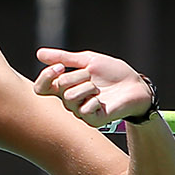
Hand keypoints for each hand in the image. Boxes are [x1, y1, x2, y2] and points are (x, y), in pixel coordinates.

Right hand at [33, 48, 153, 127]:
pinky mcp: (91, 120)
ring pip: (70, 97)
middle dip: (79, 75)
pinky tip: (103, 100)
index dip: (46, 76)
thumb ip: (64, 58)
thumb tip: (39, 54)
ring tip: (99, 88)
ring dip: (88, 87)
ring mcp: (80, 112)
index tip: (60, 66)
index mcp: (66, 86)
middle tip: (93, 76)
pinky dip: (95, 100)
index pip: (42, 88)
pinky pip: (83, 109)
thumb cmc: (113, 72)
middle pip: (60, 86)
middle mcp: (69, 101)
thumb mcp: (88, 60)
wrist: (135, 85)